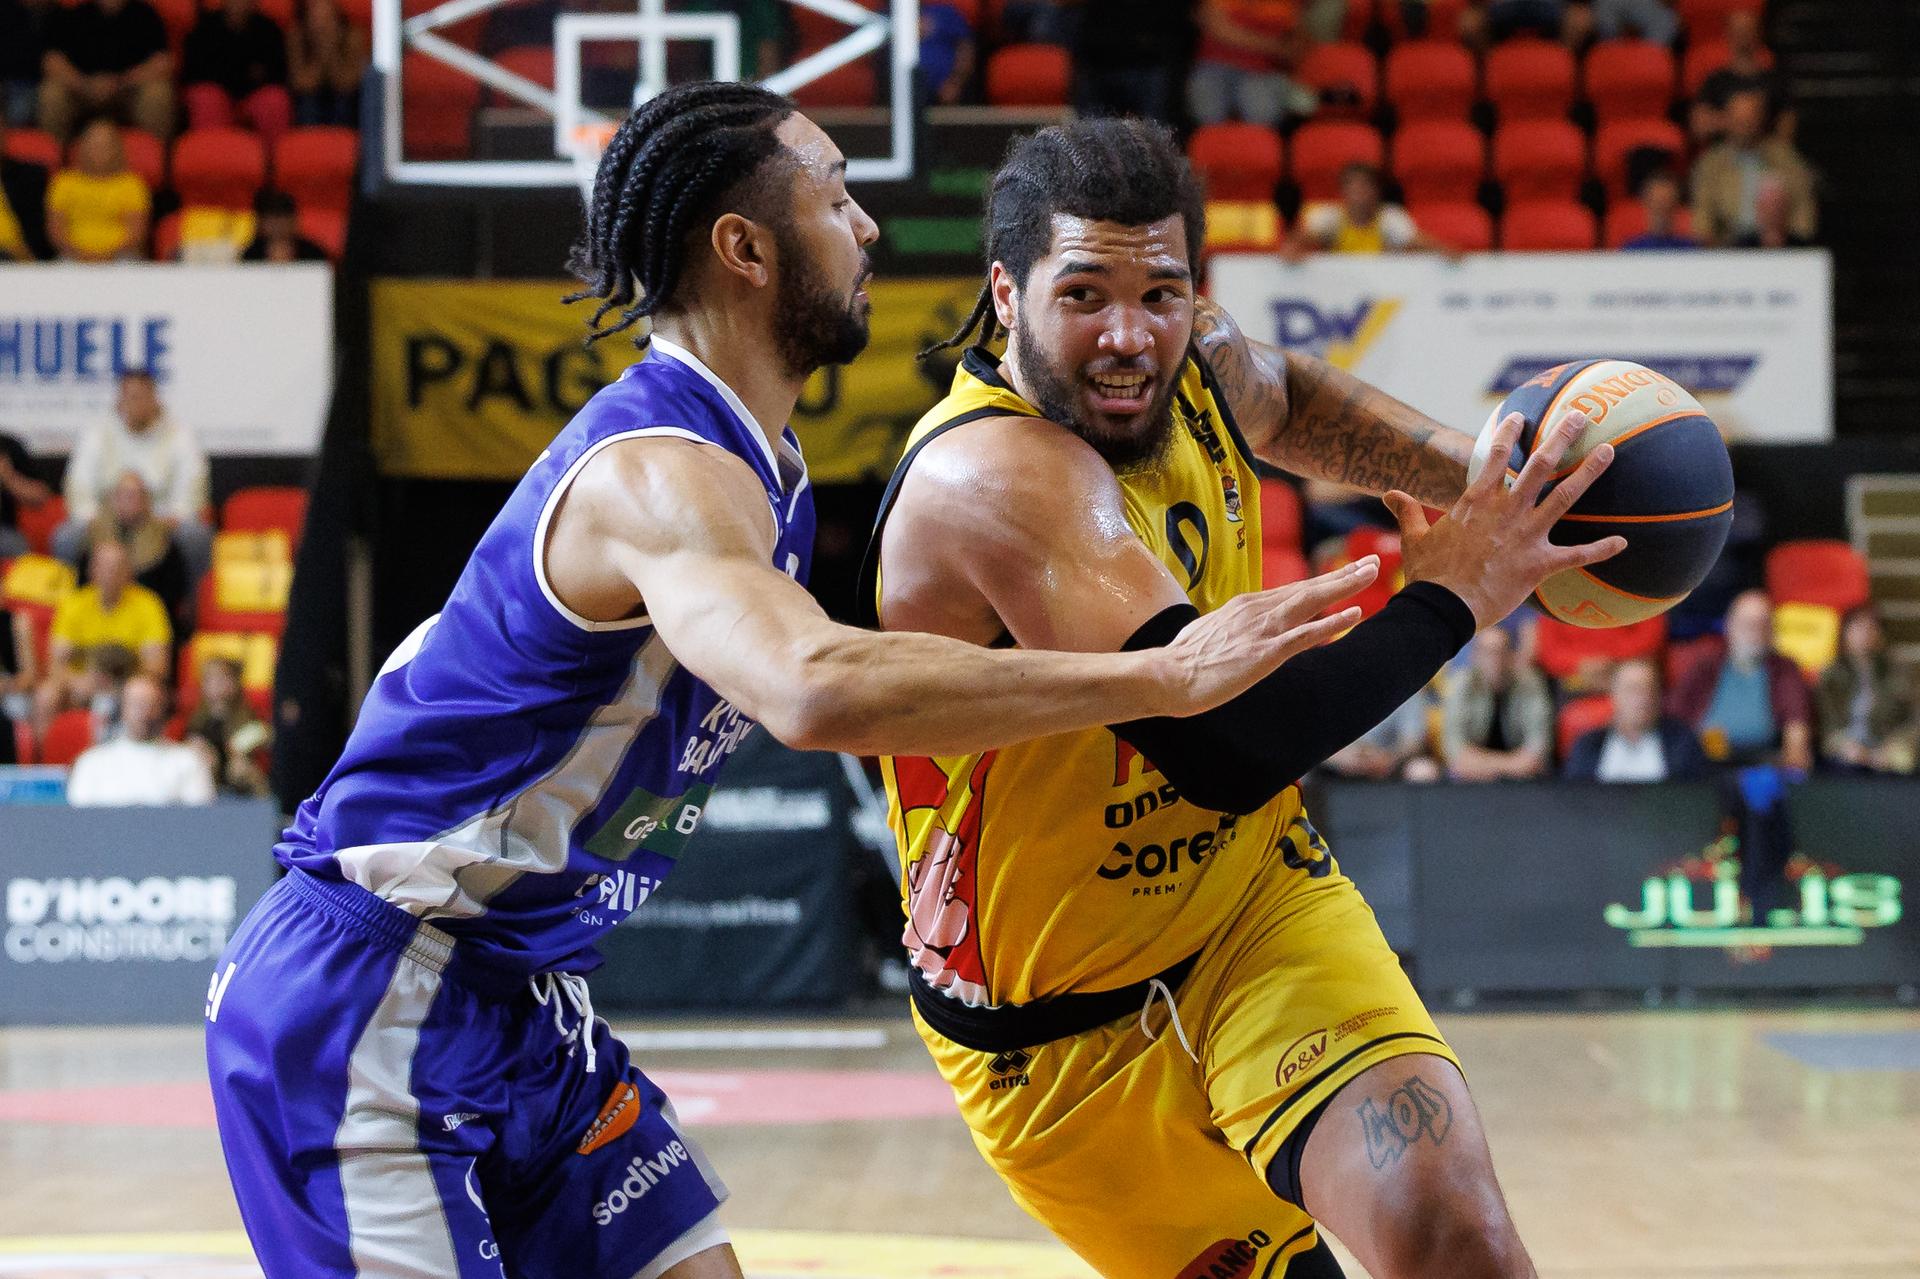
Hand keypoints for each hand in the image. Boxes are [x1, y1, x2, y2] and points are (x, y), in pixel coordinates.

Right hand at [1150, 557, 1378, 715]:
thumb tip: (1237, 631)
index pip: (1290, 590)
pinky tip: (1355, 613)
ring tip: (1371, 573)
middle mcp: (1257, 609)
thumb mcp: (1209, 633)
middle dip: (1343, 575)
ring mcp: (1263, 629)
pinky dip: (1333, 621)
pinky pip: (1307, 633)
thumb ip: (1230, 628)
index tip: (1343, 574)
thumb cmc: (1182, 661)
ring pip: (1312, 601)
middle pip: (1308, 588)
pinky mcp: (1266, 652)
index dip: (1321, 582)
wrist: (1166, 675)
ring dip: (1345, 586)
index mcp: (1244, 606)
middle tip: (1372, 563)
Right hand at [1382, 410, 1626, 629]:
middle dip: (1560, 437)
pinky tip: (1623, 541)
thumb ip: (1407, 512)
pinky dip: (1600, 549)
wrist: (1442, 608)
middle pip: (1539, 466)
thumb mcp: (1415, 539)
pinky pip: (1576, 555)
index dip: (1507, 435)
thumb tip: (1388, 493)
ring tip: (1608, 451)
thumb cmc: (1428, 575)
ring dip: (1588, 473)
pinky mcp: (1539, 564)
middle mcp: (1506, 511)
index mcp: (1476, 503)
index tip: (1520, 416)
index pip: (1494, 458)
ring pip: (1564, 497)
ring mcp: (1525, 536)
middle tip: (1580, 416)